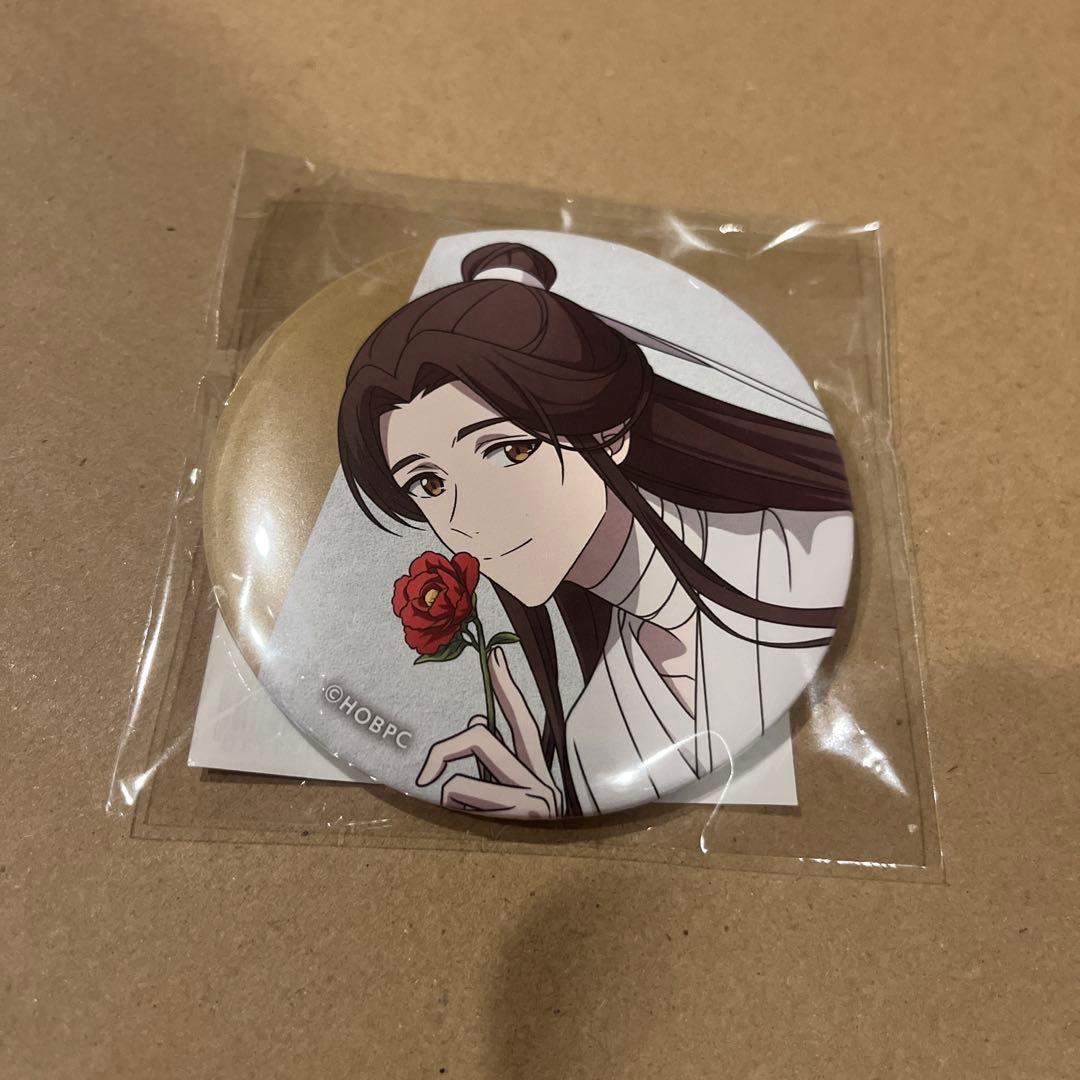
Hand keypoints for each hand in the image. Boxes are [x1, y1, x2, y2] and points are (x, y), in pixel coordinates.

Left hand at [415, 646, 563, 818]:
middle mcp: (536, 774)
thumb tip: (477, 716)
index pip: (519, 716)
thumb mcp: (512, 783)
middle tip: (425, 773)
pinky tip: (480, 824)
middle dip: (445, 750)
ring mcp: (529, 797)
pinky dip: (461, 814)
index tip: (494, 652)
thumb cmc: (525, 818)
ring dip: (454, 799)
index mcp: (534, 762)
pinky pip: (466, 806)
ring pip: (461, 783)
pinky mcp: (520, 820)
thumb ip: (495, 753)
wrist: (561, 867)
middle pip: (479, 738)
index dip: (505, 684)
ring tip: (469, 815)